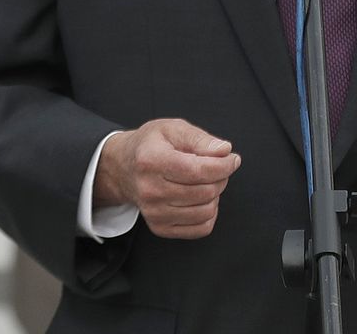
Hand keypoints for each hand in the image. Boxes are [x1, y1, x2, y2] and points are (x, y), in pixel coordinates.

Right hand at [94, 119, 241, 239]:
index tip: (232, 159)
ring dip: (215, 195)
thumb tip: (224, 150)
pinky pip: (201, 228)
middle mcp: (150, 190)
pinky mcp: (160, 228)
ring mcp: (154, 213)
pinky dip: (209, 213)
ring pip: (206, 211)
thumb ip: (200, 138)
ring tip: (205, 182)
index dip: (224, 165)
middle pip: (205, 191)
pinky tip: (200, 198)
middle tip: (216, 167)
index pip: (198, 170)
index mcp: (152, 161)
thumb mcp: (173, 128)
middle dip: (221, 177)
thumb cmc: (151, 146)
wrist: (123, 168)